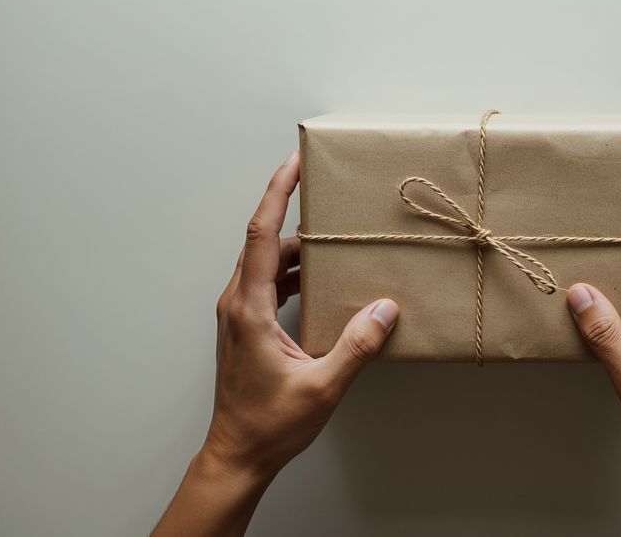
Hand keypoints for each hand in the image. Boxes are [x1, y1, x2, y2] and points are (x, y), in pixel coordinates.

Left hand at [154, 151, 399, 536]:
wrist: (236, 455)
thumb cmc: (269, 425)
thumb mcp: (322, 387)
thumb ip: (356, 346)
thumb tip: (384, 309)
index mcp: (249, 309)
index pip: (262, 235)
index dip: (278, 193)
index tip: (294, 164)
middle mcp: (237, 304)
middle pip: (264, 241)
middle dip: (293, 210)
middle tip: (326, 192)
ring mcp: (239, 315)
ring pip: (267, 263)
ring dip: (299, 248)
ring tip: (334, 241)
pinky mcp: (246, 327)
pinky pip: (268, 284)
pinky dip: (293, 272)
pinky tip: (320, 282)